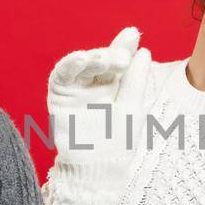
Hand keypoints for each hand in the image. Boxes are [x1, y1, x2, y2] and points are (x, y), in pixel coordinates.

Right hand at [43, 26, 152, 204]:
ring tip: (106, 58)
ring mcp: (75, 89)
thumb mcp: (132, 108)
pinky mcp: (59, 96)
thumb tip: (145, 51)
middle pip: (100, 60)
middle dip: (111, 54)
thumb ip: (136, 80)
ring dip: (92, 57)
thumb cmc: (118, 143)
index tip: (134, 34)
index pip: (118, 61)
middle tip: (122, 56)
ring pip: (81, 64)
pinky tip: (83, 59)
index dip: (124, 47)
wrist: (96, 170)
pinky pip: (62, 76)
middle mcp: (93, 84)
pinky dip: (70, 65)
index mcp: (113, 86)